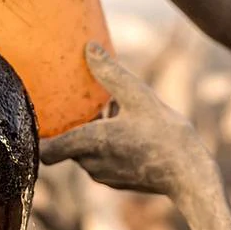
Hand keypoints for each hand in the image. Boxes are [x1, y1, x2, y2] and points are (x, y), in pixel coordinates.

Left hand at [40, 42, 211, 198]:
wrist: (191, 175)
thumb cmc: (166, 136)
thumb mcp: (139, 96)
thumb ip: (110, 72)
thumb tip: (89, 47)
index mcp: (89, 143)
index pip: (47, 151)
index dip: (39, 138)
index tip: (40, 119)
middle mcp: (91, 164)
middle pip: (69, 143)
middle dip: (77, 123)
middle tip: (88, 102)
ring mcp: (105, 177)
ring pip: (87, 151)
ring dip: (95, 132)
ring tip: (115, 110)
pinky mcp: (118, 182)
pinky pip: (103, 160)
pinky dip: (108, 145)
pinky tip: (131, 128)